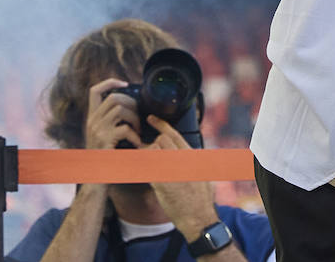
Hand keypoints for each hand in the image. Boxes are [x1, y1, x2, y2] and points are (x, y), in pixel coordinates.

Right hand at [84, 78, 139, 150]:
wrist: (95, 177)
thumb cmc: (106, 155)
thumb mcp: (104, 134)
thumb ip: (111, 120)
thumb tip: (130, 105)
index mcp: (92, 118)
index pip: (94, 91)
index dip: (109, 82)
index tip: (125, 84)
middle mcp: (92, 122)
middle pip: (113, 97)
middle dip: (132, 103)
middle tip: (138, 116)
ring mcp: (97, 130)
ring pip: (120, 109)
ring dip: (135, 118)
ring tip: (139, 130)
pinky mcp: (104, 140)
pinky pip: (125, 129)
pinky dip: (135, 135)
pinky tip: (137, 143)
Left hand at [144, 115, 220, 238]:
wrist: (198, 217)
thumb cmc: (200, 198)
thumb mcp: (200, 173)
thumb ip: (190, 161)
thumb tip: (183, 153)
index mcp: (191, 156)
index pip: (174, 134)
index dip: (161, 124)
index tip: (151, 118)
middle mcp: (182, 160)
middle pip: (160, 140)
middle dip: (151, 143)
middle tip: (142, 147)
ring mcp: (172, 171)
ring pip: (152, 152)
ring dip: (144, 156)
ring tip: (141, 163)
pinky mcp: (162, 183)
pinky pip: (146, 169)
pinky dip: (139, 167)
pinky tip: (134, 169)